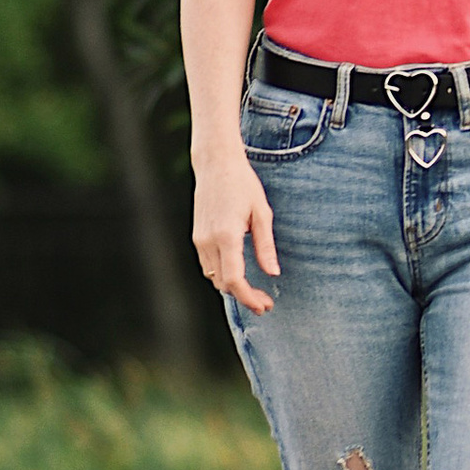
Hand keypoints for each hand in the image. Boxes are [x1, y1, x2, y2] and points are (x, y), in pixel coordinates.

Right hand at [192, 148, 278, 313]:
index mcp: (226, 236)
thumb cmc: (243, 185)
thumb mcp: (262, 213)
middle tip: (266, 302)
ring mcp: (199, 240)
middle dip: (244, 296)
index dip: (248, 298)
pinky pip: (208, 265)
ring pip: (214, 277)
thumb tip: (273, 273)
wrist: (216, 164)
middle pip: (223, 283)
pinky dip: (223, 275)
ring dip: (232, 288)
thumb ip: (265, 246)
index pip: (234, 279)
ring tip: (255, 292)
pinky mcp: (197, 237)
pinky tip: (239, 273)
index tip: (264, 306)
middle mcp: (208, 241)